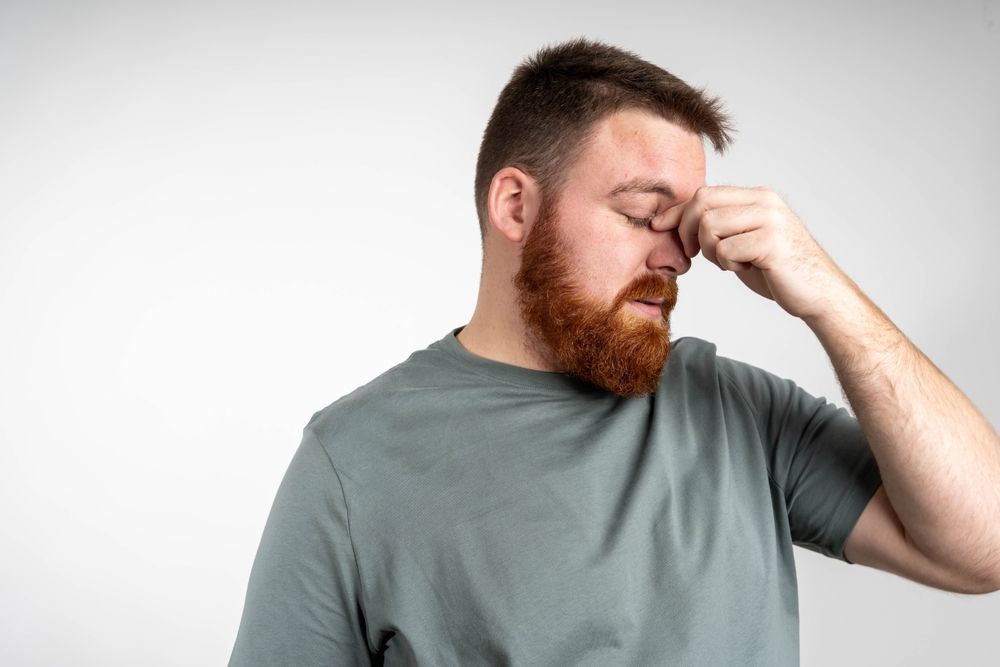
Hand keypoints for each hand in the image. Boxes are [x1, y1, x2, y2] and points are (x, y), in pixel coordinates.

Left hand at [653, 185, 851, 320]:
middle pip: (702, 203)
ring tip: (731, 262)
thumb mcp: (744, 240)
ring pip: (710, 226)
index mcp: (757, 196)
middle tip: (692, 253)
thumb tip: (679, 221)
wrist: (818, 292)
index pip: (704, 194)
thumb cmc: (778, 269)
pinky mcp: (771, 242)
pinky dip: (727, 264)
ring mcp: (770, 219)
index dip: (677, 212)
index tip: (659, 226)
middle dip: (687, 231)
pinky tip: (746, 268)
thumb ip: (721, 226)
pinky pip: (725, 249)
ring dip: (711, 251)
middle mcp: (764, 201)